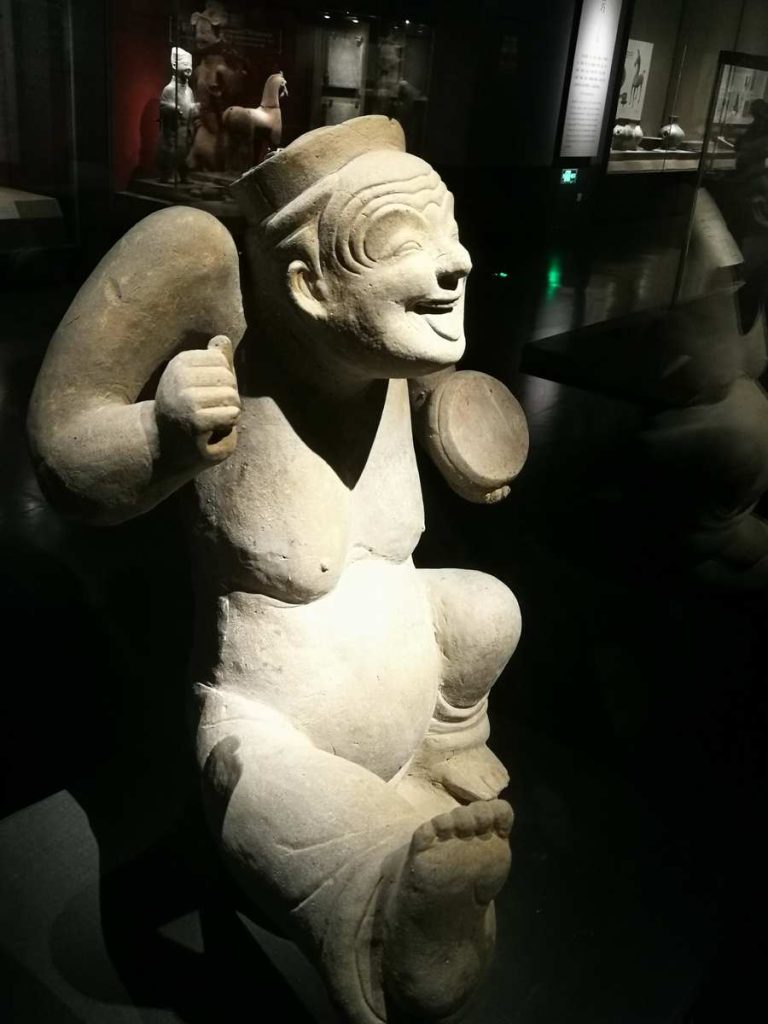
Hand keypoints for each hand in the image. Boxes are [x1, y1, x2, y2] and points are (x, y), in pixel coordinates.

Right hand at [155, 335, 239, 465]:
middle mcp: (179, 377)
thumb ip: (213, 362)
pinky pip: (232, 415)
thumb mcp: (197, 382)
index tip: (203, 394)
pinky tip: (210, 431)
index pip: (222, 360)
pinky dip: (228, 425)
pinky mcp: (195, 420)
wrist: (164, 448)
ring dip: (228, 413)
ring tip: (208, 421)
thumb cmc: (186, 413)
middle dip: (227, 397)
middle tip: (207, 412)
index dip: (222, 380)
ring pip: (233, 397)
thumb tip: (223, 339)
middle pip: (229, 378)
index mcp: (180, 363)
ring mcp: (186, 399)